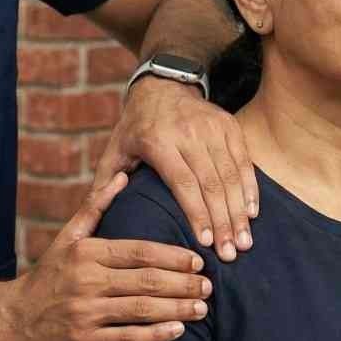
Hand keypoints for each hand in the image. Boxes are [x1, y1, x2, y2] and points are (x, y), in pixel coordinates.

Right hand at [0, 172, 211, 340]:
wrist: (11, 319)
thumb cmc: (47, 276)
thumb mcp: (67, 237)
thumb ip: (95, 206)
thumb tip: (121, 175)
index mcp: (86, 253)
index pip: (139, 251)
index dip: (172, 255)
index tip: (198, 259)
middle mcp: (86, 281)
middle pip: (146, 281)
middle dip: (183, 283)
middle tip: (210, 284)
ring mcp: (85, 313)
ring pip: (141, 310)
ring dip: (176, 309)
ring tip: (202, 308)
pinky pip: (128, 339)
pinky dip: (155, 335)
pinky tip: (178, 331)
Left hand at [94, 77, 256, 260]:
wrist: (162, 85)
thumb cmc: (135, 126)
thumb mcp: (114, 149)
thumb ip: (104, 183)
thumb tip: (89, 218)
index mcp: (157, 141)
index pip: (183, 183)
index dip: (197, 213)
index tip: (207, 243)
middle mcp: (187, 132)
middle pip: (211, 183)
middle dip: (224, 221)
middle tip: (231, 254)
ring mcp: (210, 126)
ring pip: (230, 174)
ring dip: (239, 210)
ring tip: (244, 242)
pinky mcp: (228, 124)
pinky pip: (243, 160)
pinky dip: (250, 187)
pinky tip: (252, 213)